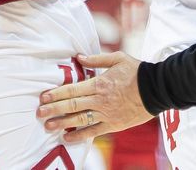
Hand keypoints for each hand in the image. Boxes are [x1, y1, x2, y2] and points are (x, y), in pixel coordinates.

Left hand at [37, 52, 153, 141]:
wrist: (156, 89)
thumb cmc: (137, 71)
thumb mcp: (118, 58)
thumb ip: (97, 58)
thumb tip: (79, 57)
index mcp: (99, 83)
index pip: (72, 90)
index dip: (56, 93)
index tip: (44, 97)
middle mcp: (100, 100)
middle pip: (72, 105)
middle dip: (54, 109)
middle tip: (39, 113)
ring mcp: (106, 114)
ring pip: (79, 120)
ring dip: (62, 123)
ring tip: (48, 126)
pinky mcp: (113, 125)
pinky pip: (93, 131)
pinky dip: (79, 135)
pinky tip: (67, 138)